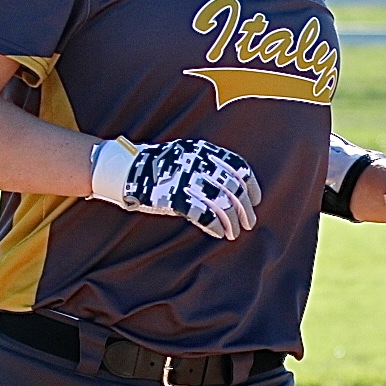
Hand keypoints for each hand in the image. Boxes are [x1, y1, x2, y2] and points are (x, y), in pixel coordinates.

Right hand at [90, 136, 260, 240]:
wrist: (129, 169)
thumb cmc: (161, 166)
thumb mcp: (188, 155)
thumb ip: (209, 166)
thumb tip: (235, 186)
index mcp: (204, 152)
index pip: (238, 169)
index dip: (251, 186)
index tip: (255, 200)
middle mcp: (198, 164)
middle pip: (233, 189)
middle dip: (245, 209)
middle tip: (249, 223)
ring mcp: (186, 180)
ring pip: (221, 205)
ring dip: (232, 222)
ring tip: (234, 233)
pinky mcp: (174, 198)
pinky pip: (203, 215)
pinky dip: (215, 226)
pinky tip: (219, 233)